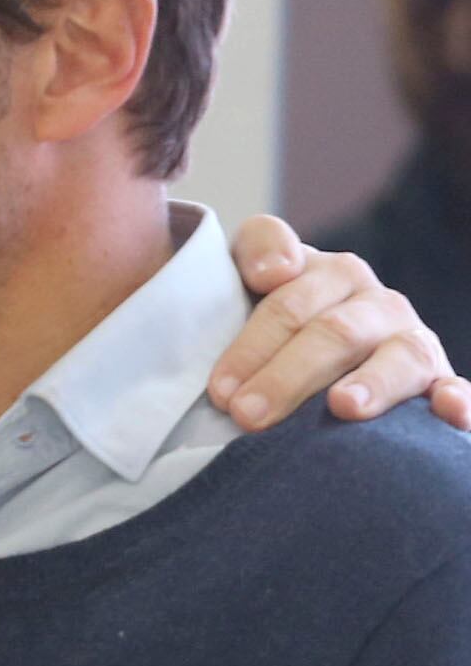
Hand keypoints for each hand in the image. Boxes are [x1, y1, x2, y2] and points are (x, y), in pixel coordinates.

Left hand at [214, 214, 470, 430]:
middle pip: (335, 334)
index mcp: (335, 274)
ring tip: (342, 406)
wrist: (316, 351)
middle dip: (287, 376)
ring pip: (400, 358)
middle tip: (246, 415)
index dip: (252, 345)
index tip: (219, 390)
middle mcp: (380, 304)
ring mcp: (413, 342)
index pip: (290, 303)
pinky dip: (460, 401)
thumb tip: (275, 271)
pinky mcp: (439, 383)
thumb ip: (257, 250)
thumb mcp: (253, 274)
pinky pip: (458, 389)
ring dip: (373, 383)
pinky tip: (448, 410)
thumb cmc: (275, 319)